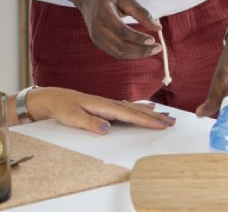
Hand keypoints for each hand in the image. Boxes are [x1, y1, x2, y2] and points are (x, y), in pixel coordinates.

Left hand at [27, 86, 175, 133]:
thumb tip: (107, 129)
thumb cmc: (64, 108)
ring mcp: (110, 103)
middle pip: (137, 111)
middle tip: (172, 122)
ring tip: (167, 116)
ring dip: (151, 113)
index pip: (130, 115)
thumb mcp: (73, 118)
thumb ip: (90, 123)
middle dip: (155, 117)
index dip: (146, 120)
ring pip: (135, 108)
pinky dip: (141, 108)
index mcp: (105, 106)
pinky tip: (148, 108)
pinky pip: (129, 107)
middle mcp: (110, 103)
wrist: (55, 98)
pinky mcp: (107, 105)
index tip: (161, 125)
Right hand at [69, 0, 161, 58]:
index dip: (138, 38)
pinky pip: (114, 53)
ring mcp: (96, 37)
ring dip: (137, 54)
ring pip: (118, 53)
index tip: (153, 40)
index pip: (122, 31)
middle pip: (121, 46)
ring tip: (152, 50)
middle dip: (141, 50)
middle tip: (158, 48)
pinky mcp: (97, 42)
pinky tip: (141, 50)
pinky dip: (129, 54)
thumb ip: (142, 13)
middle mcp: (97, 28)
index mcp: (104, 14)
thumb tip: (158, 27)